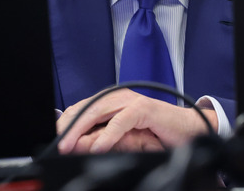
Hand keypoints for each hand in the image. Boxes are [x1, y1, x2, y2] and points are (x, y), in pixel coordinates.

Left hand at [57, 88, 216, 153]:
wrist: (187, 130)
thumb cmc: (156, 133)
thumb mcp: (123, 137)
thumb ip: (102, 138)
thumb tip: (77, 145)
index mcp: (112, 101)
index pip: (82, 109)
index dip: (66, 123)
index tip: (56, 139)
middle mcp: (118, 97)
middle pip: (86, 108)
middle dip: (69, 126)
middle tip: (58, 143)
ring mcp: (131, 101)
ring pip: (99, 111)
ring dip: (81, 129)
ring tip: (69, 144)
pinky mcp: (144, 109)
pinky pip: (121, 121)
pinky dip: (109, 135)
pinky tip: (100, 146)